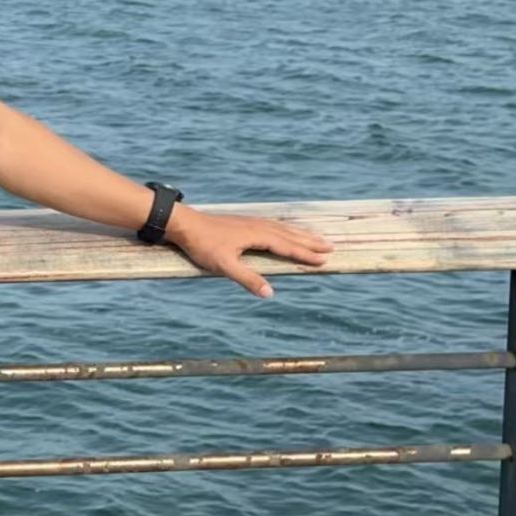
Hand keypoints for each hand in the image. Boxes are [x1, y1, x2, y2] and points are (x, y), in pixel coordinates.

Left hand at [168, 209, 332, 297]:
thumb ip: (248, 279)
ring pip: (283, 228)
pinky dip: (286, 229)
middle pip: (290, 234)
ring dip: (301, 234)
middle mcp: (258, 226)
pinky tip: (285, 231)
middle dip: (310, 242)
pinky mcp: (244, 222)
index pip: (287, 246)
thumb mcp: (224, 266)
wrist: (184, 224)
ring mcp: (251, 222)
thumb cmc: (203, 245)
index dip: (306, 254)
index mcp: (257, 235)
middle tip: (331, 246)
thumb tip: (270, 293)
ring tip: (316, 237)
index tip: (324, 259)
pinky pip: (273, 224)